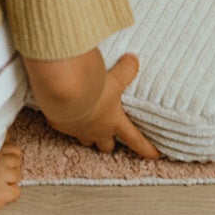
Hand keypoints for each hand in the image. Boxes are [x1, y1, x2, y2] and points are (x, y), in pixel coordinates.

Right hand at [41, 52, 160, 159]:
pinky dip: (65, 120)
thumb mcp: (115, 78)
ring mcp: (77, 130)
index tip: (155, 155)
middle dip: (109, 144)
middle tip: (112, 141)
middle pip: (106, 146)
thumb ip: (127, 70)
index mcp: (114, 122)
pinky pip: (64, 126)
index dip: (146, 148)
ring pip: (85, 140)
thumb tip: (133, 60)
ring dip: (88, 135)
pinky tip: (64, 112)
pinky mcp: (60, 124)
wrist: (64, 91)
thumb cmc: (94, 89)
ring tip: (87, 127)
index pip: (136, 140)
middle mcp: (97, 131)